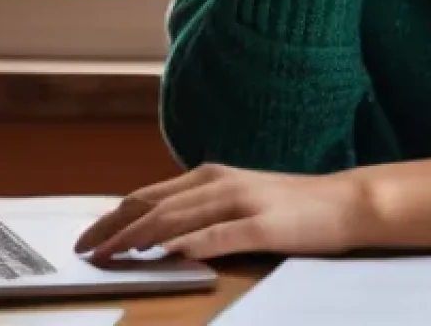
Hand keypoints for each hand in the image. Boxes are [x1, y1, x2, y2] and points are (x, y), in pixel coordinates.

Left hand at [73, 163, 370, 263]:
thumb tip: (157, 230)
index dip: (113, 216)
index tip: (86, 238)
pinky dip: (189, 243)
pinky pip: (219, 235)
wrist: (347, 202)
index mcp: (214, 176)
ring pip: (179, 217)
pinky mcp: (264, 224)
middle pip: (155, 204)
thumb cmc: (293, 205)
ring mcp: (243, 201)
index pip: (150, 194)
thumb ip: (203, 208)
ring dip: (140, 236)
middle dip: (114, 228)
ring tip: (110, 255)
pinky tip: (169, 253)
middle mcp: (222, 182)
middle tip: (83, 252)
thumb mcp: (241, 198)